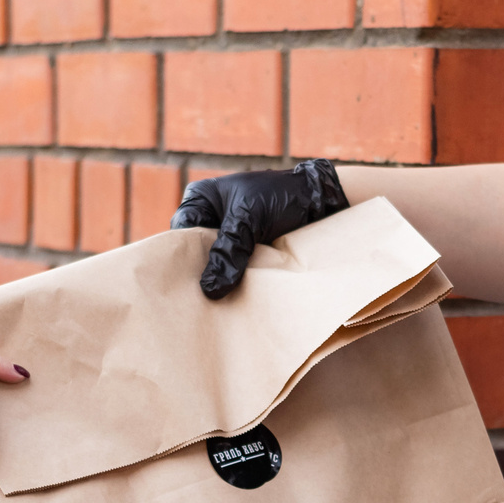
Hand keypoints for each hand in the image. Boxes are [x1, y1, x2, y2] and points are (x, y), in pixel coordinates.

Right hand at [172, 159, 350, 298]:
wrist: (322, 200)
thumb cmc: (282, 196)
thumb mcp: (250, 219)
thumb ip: (228, 251)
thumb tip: (210, 289)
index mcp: (202, 200)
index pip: (181, 235)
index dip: (183, 260)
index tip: (187, 286)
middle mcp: (211, 218)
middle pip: (195, 254)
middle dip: (201, 275)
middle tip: (201, 302)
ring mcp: (229, 237)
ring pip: (215, 266)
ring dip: (221, 282)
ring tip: (218, 306)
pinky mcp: (247, 253)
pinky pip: (234, 272)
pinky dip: (236, 284)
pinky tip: (235, 301)